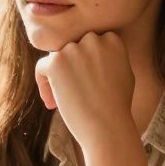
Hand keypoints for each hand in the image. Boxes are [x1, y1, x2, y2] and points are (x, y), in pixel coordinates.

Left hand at [34, 31, 134, 145]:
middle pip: (72, 47)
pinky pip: (41, 68)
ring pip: (56, 57)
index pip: (89, 42)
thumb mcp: (123, 73)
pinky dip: (43, 85)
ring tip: (63, 100)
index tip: (87, 82)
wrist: (108, 126)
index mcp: (112, 39)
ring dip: (58, 76)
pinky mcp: (56, 63)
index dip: (86, 62)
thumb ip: (109, 56)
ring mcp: (73, 49)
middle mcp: (93, 39)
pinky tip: (52, 104)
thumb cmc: (117, 106)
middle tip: (74, 91)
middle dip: (71, 67)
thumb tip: (93, 48)